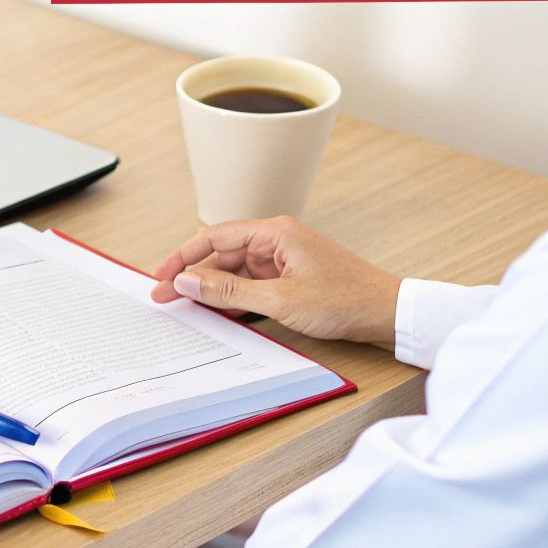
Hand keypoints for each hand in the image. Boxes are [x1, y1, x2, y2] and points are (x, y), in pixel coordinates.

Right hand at [149, 216, 401, 347]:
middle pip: (222, 254)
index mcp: (275, 233)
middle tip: (164, 298)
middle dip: (192, 276)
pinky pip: (252, 284)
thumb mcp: (279, 301)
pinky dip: (233, 297)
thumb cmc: (344, 301)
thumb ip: (228, 290)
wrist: (388, 313)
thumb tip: (187, 280)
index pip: (215, 237)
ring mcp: (285, 260)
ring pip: (236, 271)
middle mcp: (277, 241)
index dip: (182, 256)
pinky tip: (218, 312)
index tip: (160, 276)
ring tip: (184, 307)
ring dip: (211, 289)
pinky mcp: (292, 278)